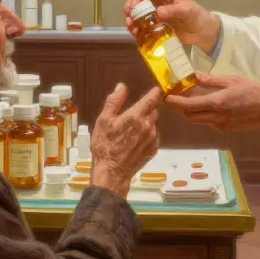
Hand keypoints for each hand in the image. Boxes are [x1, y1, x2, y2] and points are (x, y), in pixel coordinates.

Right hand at [89, 83, 162, 197]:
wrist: (112, 172)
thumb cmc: (105, 145)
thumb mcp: (103, 120)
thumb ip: (114, 101)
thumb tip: (121, 86)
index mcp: (135, 116)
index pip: (152, 98)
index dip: (155, 92)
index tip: (155, 90)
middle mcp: (148, 125)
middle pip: (154, 111)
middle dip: (146, 110)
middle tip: (132, 116)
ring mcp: (152, 138)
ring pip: (153, 124)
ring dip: (146, 123)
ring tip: (131, 132)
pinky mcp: (154, 149)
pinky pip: (153, 136)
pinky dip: (147, 135)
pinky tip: (135, 142)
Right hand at [123, 0, 220, 53]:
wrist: (203, 33)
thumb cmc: (197, 17)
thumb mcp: (187, 11)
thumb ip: (173, 10)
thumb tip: (158, 12)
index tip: (133, 7)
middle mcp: (158, 2)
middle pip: (139, 1)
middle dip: (131, 8)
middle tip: (128, 17)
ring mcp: (156, 15)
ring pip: (139, 14)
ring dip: (132, 19)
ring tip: (131, 27)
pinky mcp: (156, 27)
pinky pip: (143, 26)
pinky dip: (137, 29)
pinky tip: (136, 34)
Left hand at [164, 73, 259, 131]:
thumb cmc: (254, 91)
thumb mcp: (232, 80)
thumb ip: (212, 80)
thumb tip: (195, 76)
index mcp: (217, 103)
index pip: (188, 106)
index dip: (174, 103)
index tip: (165, 97)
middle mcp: (216, 117)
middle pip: (189, 116)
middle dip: (178, 109)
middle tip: (172, 98)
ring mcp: (221, 125)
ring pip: (198, 121)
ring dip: (189, 112)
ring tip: (185, 100)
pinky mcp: (226, 129)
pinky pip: (208, 122)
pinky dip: (201, 115)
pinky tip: (203, 105)